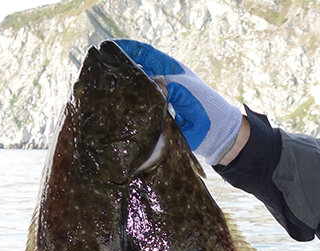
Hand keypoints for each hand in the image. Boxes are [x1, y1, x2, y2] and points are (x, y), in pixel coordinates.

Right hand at [113, 39, 245, 164]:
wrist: (216, 133)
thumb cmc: (204, 104)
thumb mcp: (182, 87)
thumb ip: (161, 83)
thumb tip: (138, 83)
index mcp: (168, 68)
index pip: (144, 52)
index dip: (127, 48)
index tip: (108, 48)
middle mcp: (159, 82)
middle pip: (135, 71)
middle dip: (120, 69)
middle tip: (103, 71)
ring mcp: (156, 100)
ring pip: (135, 92)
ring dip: (122, 91)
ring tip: (106, 88)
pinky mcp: (154, 118)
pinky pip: (139, 112)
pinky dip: (129, 110)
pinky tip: (117, 109)